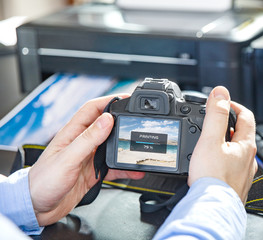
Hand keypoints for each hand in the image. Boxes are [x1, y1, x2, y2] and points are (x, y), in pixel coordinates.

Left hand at [29, 94, 144, 225]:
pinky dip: (124, 168)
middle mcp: (81, 143)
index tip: (126, 98)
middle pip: (106, 125)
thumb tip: (107, 120)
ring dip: (124, 146)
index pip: (93, 109)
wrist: (37, 207)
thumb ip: (88, 139)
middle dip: (122, 121)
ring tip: (137, 147)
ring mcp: (88, 157)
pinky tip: (133, 171)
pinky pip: (112, 166)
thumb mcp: (68, 158)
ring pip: (111, 146)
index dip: (109, 100)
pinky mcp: (92, 172)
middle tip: (136, 121)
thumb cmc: (43, 181)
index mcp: (72, 133)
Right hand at [188, 86, 257, 202]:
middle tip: (212, 122)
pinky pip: (233, 166)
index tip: (222, 103)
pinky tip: (213, 165)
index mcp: (246, 145)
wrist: (212, 209)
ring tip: (210, 143)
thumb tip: (221, 92)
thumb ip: (216, 114)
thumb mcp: (211, 140)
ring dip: (226, 142)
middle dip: (229, 124)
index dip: (234, 105)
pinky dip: (224, 159)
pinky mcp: (236, 185)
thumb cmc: (212, 179)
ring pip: (238, 151)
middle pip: (243, 133)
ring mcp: (244, 173)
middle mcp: (249, 159)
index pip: (246, 116)